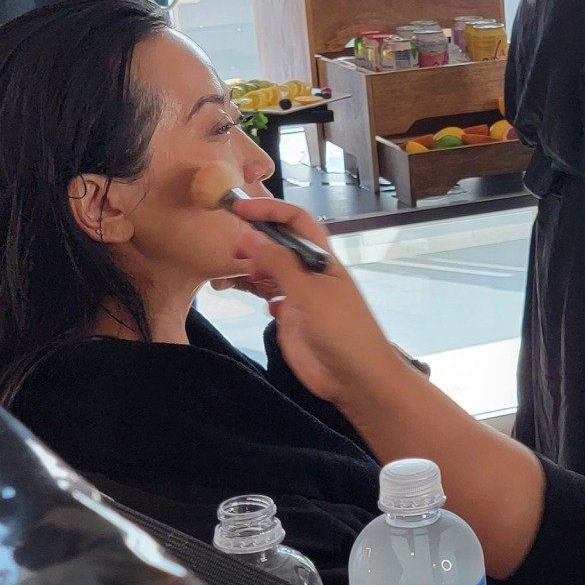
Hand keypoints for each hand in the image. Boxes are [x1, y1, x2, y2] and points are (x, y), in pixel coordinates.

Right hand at [212, 195, 403, 407]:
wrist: (355, 377)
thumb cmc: (341, 329)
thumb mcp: (308, 292)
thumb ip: (278, 263)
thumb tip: (249, 236)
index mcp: (321, 258)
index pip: (296, 221)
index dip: (270, 210)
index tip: (239, 207)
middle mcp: (309, 272)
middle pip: (278, 245)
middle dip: (253, 240)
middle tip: (229, 250)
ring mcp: (299, 295)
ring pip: (269, 271)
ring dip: (249, 267)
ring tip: (229, 273)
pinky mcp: (290, 318)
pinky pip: (268, 296)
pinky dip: (254, 291)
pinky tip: (244, 293)